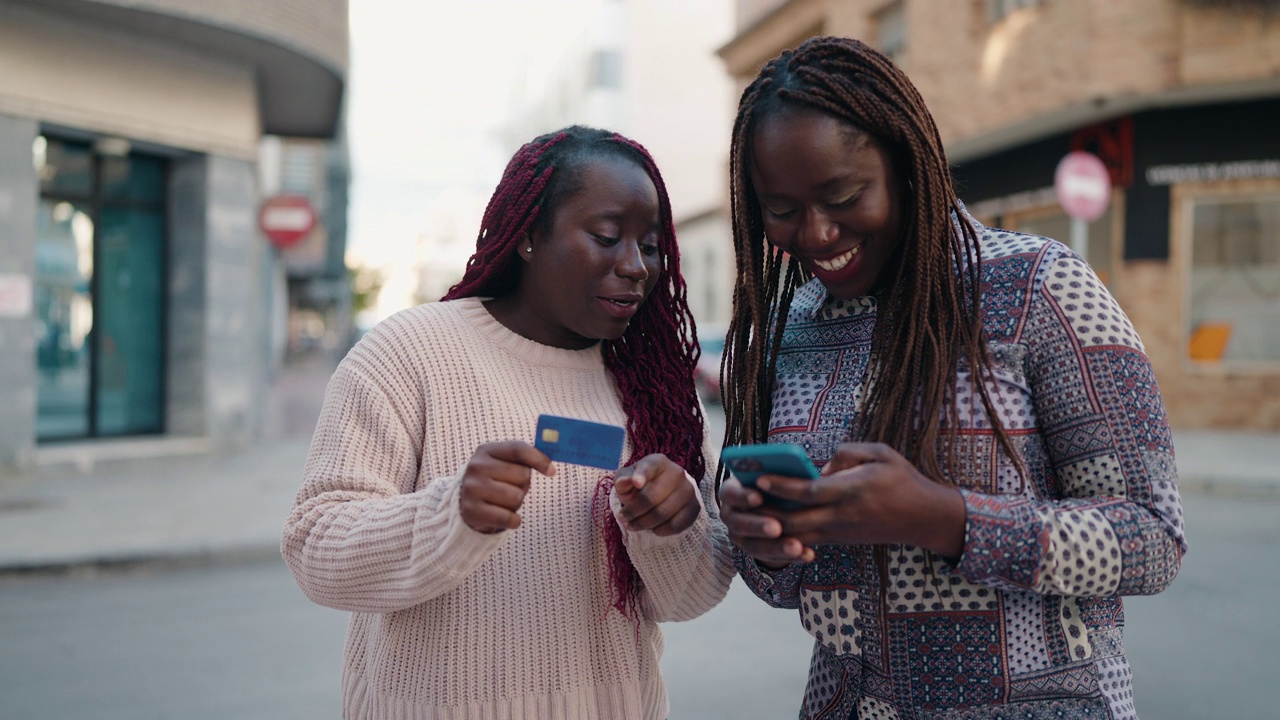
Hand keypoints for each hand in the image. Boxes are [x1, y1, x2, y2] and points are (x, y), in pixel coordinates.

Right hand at [459, 441, 552, 532]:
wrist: (466, 503)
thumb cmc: (495, 480)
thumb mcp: (505, 463)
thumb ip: (526, 458)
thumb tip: (551, 468)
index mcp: (487, 450)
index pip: (519, 449)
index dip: (539, 460)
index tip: (552, 472)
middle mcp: (476, 467)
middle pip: (522, 475)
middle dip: (523, 485)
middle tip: (510, 488)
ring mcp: (472, 489)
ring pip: (516, 497)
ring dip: (517, 503)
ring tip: (504, 502)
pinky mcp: (472, 511)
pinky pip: (509, 518)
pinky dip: (513, 520)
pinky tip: (504, 516)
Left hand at [614, 454, 700, 536]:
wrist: (662, 493)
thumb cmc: (640, 484)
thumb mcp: (627, 479)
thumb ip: (622, 480)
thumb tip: (623, 482)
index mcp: (658, 462)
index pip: (650, 467)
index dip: (642, 475)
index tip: (636, 483)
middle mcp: (677, 473)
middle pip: (652, 497)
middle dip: (633, 512)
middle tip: (623, 518)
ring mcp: (688, 490)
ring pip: (663, 514)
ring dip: (644, 524)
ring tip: (633, 525)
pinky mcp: (694, 507)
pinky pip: (675, 525)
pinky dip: (660, 530)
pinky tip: (653, 528)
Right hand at [718, 476, 814, 568]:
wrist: (774, 504)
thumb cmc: (774, 485)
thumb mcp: (773, 478)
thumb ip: (778, 477)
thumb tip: (796, 474)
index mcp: (731, 491)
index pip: (729, 493)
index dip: (742, 496)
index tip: (758, 498)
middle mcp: (730, 515)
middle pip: (739, 523)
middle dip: (758, 526)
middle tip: (776, 528)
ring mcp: (740, 536)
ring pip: (755, 546)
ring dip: (777, 547)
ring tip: (797, 547)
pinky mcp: (756, 552)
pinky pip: (772, 558)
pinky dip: (791, 557)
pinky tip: (807, 554)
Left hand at [755, 442, 966, 557]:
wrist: (924, 518)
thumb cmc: (902, 479)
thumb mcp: (880, 453)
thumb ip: (847, 453)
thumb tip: (818, 467)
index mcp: (852, 491)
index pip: (809, 492)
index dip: (781, 487)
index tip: (760, 478)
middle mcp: (842, 516)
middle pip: (795, 521)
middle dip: (766, 512)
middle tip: (743, 499)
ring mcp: (840, 532)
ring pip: (796, 536)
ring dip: (771, 527)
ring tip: (749, 513)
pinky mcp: (840, 540)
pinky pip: (807, 541)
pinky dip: (786, 536)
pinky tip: (769, 523)